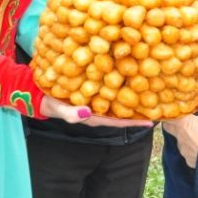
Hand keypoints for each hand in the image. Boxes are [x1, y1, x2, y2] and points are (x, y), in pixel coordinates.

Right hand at [39, 95, 153, 127]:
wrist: (39, 94)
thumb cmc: (49, 103)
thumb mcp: (58, 108)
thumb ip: (71, 114)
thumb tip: (87, 113)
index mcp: (94, 116)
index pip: (118, 120)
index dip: (134, 121)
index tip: (152, 121)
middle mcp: (98, 108)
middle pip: (122, 111)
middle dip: (138, 108)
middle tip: (158, 103)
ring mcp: (96, 99)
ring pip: (117, 99)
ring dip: (131, 96)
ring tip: (150, 89)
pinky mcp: (92, 89)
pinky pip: (109, 88)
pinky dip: (119, 85)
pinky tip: (129, 76)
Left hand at [162, 97, 197, 167]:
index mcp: (183, 124)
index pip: (168, 117)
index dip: (170, 114)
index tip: (175, 111)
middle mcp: (180, 137)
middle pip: (169, 128)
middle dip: (174, 124)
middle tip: (183, 120)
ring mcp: (183, 150)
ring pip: (180, 141)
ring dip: (185, 137)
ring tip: (197, 134)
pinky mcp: (189, 160)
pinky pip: (188, 152)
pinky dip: (192, 148)